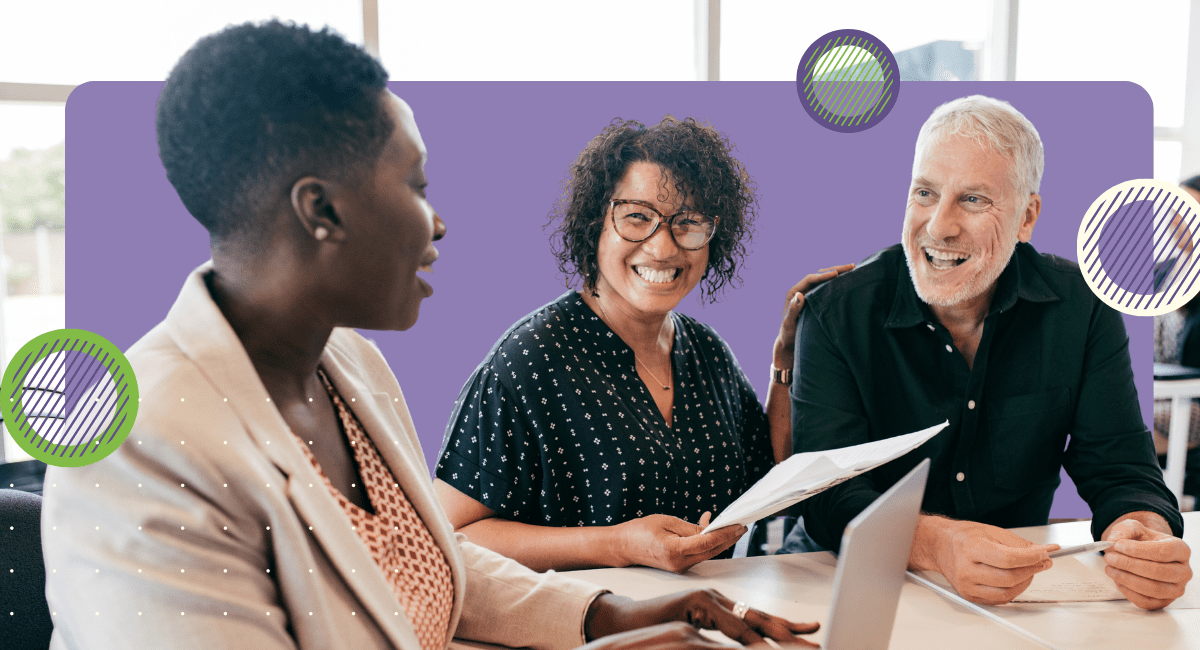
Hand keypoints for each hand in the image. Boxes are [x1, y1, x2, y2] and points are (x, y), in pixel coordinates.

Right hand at [584, 590, 819, 647]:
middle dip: (791, 632)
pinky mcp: (694, 605)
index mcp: (718, 608)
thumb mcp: (693, 636)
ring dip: (776, 638)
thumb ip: (716, 639)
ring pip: (749, 623)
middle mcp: (716, 599)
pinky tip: (762, 647)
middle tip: (817, 641)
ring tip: (799, 646)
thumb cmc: (653, 630)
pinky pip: (727, 627)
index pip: (758, 619)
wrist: (620, 621)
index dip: (785, 628)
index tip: (809, 634)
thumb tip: (743, 645)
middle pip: (761, 618)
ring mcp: (706, 600)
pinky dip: (747, 639)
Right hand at [613, 513, 745, 572]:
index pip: (707, 542)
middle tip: (741, 525)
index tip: (738, 525)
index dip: (725, 533)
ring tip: (730, 526)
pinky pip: (698, 554)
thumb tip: (711, 530)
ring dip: (719, 540)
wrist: (623, 546)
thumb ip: (690, 528)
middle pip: (712, 551)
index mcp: (674, 550)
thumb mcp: (666, 522)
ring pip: (707, 553)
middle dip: (728, 538)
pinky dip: (706, 543)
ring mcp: (680, 567)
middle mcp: (679, 563)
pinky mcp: (679, 566)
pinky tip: (707, 528)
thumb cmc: (641, 531)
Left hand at [774, 264, 854, 367]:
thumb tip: (799, 294)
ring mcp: (810, 295)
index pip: (810, 279)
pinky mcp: (817, 300)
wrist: (790, 341)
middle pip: (819, 276)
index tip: (836, 273)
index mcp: (794, 293)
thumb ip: (793, 310)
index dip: (823, 275)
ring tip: (853, 270)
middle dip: (835, 270)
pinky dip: (838, 284)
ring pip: (825, 281)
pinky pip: (828, 288)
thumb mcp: (789, 323)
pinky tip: (848, 281)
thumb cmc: (788, 334)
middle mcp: (802, 291)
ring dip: (838, 274)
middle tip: (851, 266)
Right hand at [925, 518, 1057, 604]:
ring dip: (1025, 582)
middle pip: (1009, 578)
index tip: (1043, 555)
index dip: (1030, 558)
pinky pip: (999, 600)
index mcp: (970, 548)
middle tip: (1041, 562)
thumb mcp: (992, 531)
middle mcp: (966, 569)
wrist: (940, 546)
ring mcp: (966, 586)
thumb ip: (1019, 544)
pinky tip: (1017, 580)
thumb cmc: (964, 537)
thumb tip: (1042, 552)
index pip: (1008, 559)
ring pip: (1007, 593)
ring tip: (1029, 571)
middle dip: (1031, 570)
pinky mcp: (969, 596)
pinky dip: (1013, 591)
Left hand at [1102, 518, 1192, 609]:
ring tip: (1110, 568)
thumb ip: (1125, 531)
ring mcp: (1175, 589)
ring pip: (1153, 589)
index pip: (1164, 552)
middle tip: (1110, 558)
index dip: (1138, 550)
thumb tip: (1113, 541)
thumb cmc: (1141, 541)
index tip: (1118, 545)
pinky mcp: (1163, 602)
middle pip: (1159, 572)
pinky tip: (1117, 580)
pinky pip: (1146, 602)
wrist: (1142, 553)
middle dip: (1130, 565)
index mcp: (1181, 550)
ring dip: (1127, 579)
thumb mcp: (1134, 528)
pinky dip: (1128, 592)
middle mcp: (1183, 571)